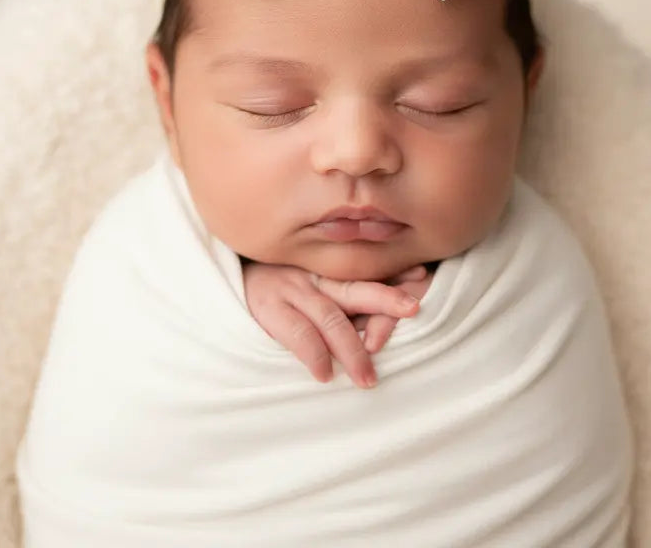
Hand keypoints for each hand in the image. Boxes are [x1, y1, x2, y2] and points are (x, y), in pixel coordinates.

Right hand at [243, 263, 422, 388]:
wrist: (227, 281)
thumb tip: (390, 313)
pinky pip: (296, 332)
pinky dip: (313, 353)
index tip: (423, 280)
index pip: (366, 274)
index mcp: (327, 271)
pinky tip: (325, 374)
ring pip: (330, 316)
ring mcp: (290, 290)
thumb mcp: (312, 284)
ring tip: (368, 378)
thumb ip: (345, 296)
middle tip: (415, 309)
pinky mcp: (268, 309)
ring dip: (352, 348)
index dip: (394, 280)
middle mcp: (313, 277)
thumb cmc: (278, 288)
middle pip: (356, 287)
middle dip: (386, 297)